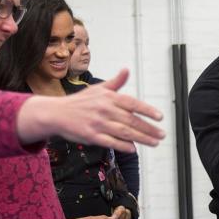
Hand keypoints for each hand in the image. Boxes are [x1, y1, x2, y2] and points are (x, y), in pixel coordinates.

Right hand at [18, 68, 164, 152]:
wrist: (56, 113)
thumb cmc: (80, 102)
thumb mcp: (98, 89)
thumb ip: (115, 82)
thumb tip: (126, 70)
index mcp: (109, 97)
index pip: (133, 104)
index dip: (148, 111)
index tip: (160, 117)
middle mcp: (105, 110)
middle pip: (132, 121)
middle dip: (149, 129)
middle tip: (161, 134)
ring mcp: (98, 123)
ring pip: (125, 132)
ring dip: (141, 138)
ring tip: (154, 142)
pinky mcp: (91, 136)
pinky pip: (111, 142)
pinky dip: (123, 146)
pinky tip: (133, 148)